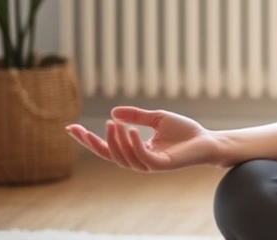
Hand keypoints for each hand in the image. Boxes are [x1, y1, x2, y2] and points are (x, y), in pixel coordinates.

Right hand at [65, 106, 220, 171]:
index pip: (107, 148)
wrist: (207, 140)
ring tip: (112, 124)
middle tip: (78, 129)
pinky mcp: (161, 165)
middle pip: (109, 155)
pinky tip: (128, 130)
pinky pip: (141, 156)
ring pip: (123, 157)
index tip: (70, 127)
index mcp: (136, 150)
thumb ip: (136, 116)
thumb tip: (113, 112)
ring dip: (114, 140)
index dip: (88, 139)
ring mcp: (149, 165)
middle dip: (92, 143)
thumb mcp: (157, 119)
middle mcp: (139, 160)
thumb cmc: (185, 132)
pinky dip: (133, 144)